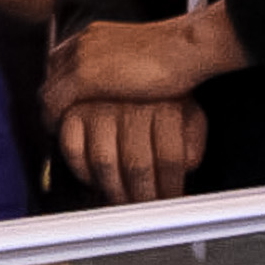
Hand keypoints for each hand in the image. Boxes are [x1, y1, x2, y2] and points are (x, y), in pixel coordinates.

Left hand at [41, 4, 245, 111]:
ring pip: (49, 89)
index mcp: (95, 34)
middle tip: (57, 118)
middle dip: (53, 96)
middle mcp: (82, 42)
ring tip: (57, 129)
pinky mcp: (85, 76)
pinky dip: (54, 119)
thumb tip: (124, 83)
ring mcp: (81, 58)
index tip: (67, 100)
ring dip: (51, 110)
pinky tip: (61, 132)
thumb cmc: (175, 54)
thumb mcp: (141, 54)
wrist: (184, 47)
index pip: (62, 58)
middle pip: (52, 72)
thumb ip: (124, 63)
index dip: (61, 80)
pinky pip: (54, 103)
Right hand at [57, 97, 206, 202]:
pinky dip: (82, 169)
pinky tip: (95, 178)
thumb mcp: (189, 110)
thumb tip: (187, 168)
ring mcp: (98, 105)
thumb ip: (192, 140)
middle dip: (142, 196)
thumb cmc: (161, 90)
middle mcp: (129, 104)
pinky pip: (72, 149)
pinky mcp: (72, 109)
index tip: (170, 203)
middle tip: (145, 209)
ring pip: (104, 161)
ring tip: (123, 201)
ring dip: (113, 190)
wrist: (139, 56)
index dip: (171, 188)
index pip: (171, 158)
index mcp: (164, 104)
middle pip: (136, 165)